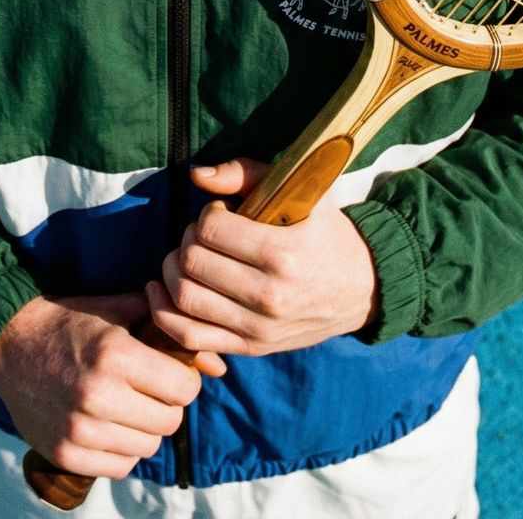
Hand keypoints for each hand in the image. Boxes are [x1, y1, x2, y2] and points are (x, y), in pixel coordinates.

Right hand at [0, 292, 225, 478]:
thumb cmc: (72, 321)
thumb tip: (220, 364)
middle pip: (170, 422)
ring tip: (127, 406)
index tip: (170, 372)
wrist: (9, 341)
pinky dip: (121, 451)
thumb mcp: (121, 310)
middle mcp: (98, 394)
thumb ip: (171, 330)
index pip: (184, 389)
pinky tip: (108, 426)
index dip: (184, 380)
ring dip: (145, 431)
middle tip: (149, 391)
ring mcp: (79, 429)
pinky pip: (119, 467)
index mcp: (116, 354)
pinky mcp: (64, 453)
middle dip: (167, 406)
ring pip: (147, 448)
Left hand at [146, 158, 378, 356]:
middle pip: (193, 263)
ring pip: (185, 298)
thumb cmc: (327, 233)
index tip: (222, 213)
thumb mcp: (304, 193)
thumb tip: (197, 175)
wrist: (363, 289)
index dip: (207, 213)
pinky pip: (190, 337)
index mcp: (284, 253)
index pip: (211, 229)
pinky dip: (163, 313)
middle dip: (188, 239)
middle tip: (204, 234)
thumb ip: (248, 174)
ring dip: (174, 270)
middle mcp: (270, 296)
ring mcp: (259, 328)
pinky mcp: (251, 348)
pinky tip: (160, 290)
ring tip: (191, 256)